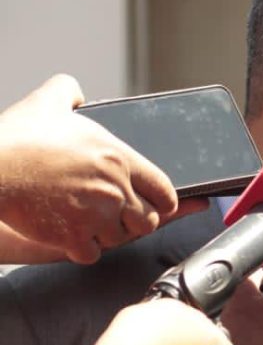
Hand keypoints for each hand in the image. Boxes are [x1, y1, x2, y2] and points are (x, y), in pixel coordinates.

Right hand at [0, 74, 195, 263]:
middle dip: (136, 220)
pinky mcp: (73, 236)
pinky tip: (71, 237)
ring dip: (107, 234)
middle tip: (120, 217)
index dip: (164, 199)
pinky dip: (81, 249)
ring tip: (91, 223)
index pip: (163, 188)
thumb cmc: (15, 139)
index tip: (162, 204)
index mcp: (118, 158)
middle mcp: (115, 188)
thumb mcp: (47, 102)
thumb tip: (75, 91)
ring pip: (120, 238)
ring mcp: (96, 215)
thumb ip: (68, 92)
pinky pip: (91, 253)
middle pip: (148, 219)